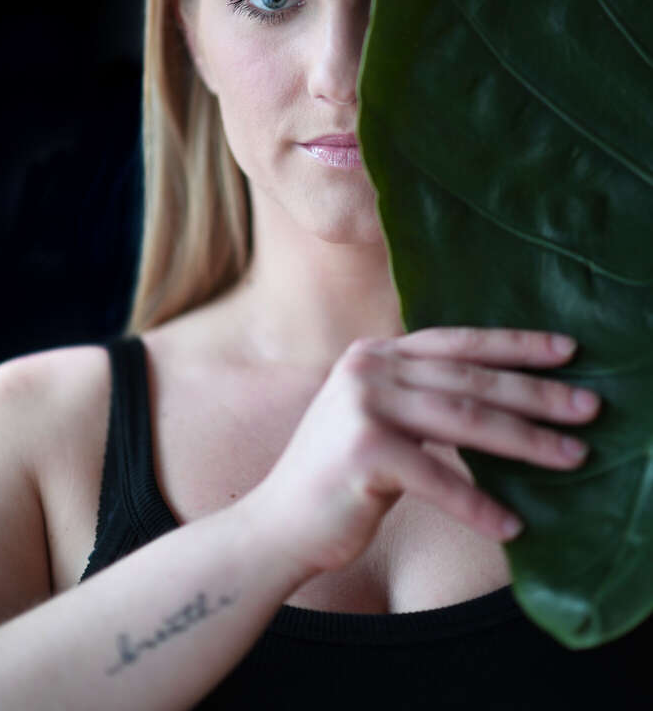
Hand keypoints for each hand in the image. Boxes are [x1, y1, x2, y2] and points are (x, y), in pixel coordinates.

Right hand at [253, 327, 599, 578]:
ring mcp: (362, 406)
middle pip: (470, 379)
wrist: (279, 523)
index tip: (567, 351)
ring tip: (573, 457)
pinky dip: (478, 506)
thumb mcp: (379, 417)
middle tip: (590, 407)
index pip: (458, 342)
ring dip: (526, 441)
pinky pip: (438, 478)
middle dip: (536, 393)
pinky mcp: (364, 451)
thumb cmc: (341, 476)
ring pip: (465, 419)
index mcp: (376, 354)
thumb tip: (500, 401)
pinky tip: (511, 526)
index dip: (515, 345)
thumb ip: (422, 396)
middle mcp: (369, 368)